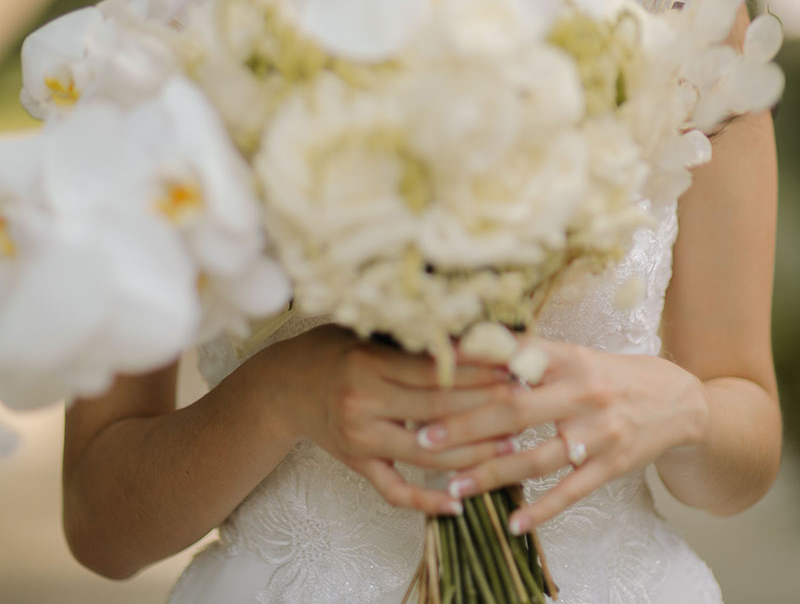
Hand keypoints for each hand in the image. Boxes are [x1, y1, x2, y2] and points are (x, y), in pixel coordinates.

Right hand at [279, 323, 518, 515]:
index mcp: (368, 364)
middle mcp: (363, 403)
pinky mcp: (356, 464)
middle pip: (438, 410)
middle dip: (486, 408)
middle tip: (524, 403)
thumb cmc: (331, 349)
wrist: (283, 387)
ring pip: (426, 453)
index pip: (434, 370)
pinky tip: (458, 504)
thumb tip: (470, 333)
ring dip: (472, 453)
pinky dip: (426, 500)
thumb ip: (409, 338)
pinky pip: (394, 490)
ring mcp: (360, 439)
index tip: (512, 366)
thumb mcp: (365, 333)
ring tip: (511, 446)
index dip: (477, 370)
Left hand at [410, 337, 708, 531]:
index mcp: (567, 357)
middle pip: (515, 410)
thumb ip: (527, 355)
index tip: (430, 377)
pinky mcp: (611, 465)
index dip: (470, 367)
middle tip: (425, 437)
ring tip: (453, 487)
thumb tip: (468, 348)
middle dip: (465, 426)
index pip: (511, 359)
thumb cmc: (607, 375)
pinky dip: (541, 510)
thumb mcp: (572, 355)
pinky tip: (513, 523)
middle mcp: (581, 392)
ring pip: (536, 458)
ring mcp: (598, 432)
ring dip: (491, 473)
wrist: (675, 400)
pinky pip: (571, 492)